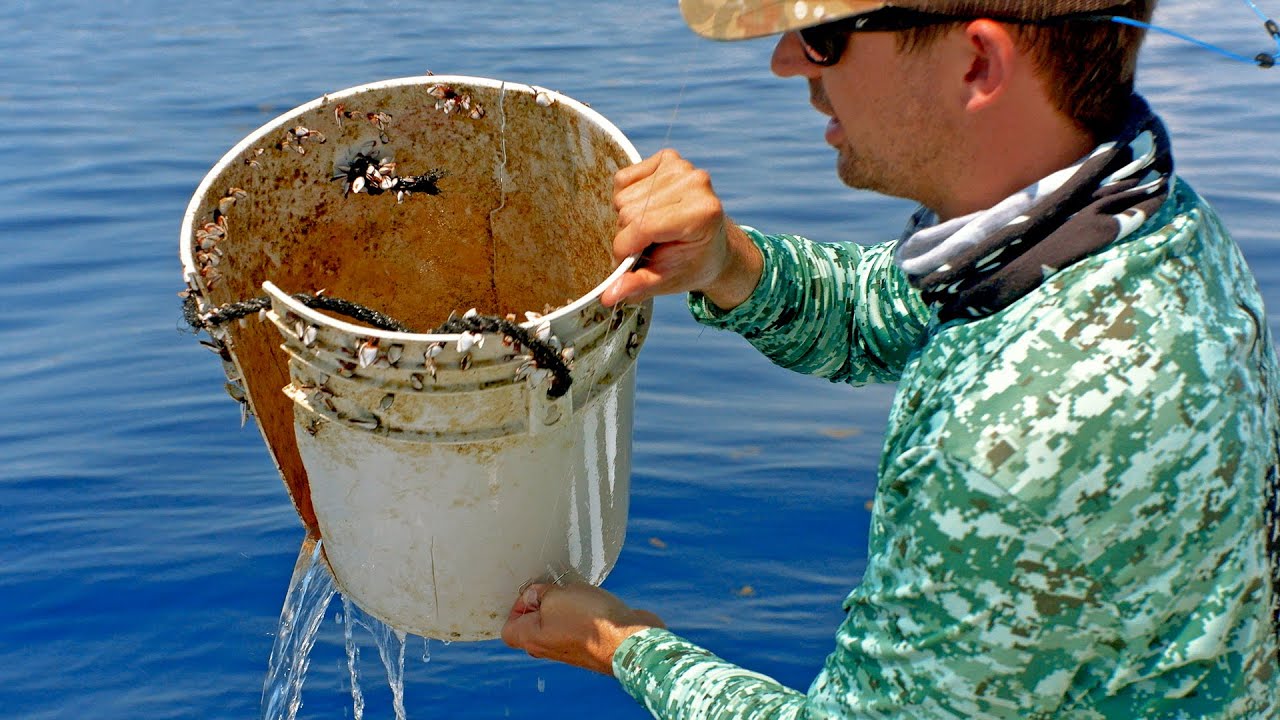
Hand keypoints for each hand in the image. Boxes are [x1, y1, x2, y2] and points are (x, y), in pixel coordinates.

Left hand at [501, 581, 664, 675]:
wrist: (629, 641)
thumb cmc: (590, 621)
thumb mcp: (556, 596)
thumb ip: (540, 593)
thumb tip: (534, 595)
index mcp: (532, 639)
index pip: (509, 627)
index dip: (517, 605)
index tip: (534, 591)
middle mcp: (548, 647)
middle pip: (533, 624)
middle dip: (542, 602)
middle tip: (554, 587)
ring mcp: (570, 647)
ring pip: (557, 622)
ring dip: (564, 604)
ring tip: (576, 592)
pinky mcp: (590, 643)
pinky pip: (578, 623)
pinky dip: (582, 610)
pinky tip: (592, 600)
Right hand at [602, 149, 761, 309]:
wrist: (714, 247)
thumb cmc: (691, 264)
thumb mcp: (666, 280)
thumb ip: (637, 285)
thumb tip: (606, 296)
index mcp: (702, 214)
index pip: (643, 226)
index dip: (624, 248)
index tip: (624, 264)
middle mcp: (696, 184)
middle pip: (629, 211)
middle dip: (628, 235)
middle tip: (645, 247)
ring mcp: (683, 168)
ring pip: (623, 195)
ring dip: (628, 218)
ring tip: (650, 230)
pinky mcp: (669, 158)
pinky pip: (624, 178)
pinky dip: (627, 197)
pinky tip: (647, 209)